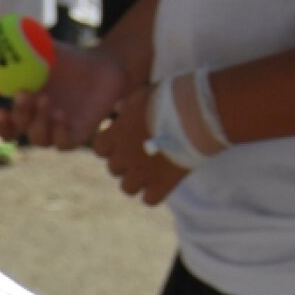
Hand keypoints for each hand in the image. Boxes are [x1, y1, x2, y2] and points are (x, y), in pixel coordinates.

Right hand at [0, 42, 128, 150]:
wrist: (105, 65)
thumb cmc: (72, 59)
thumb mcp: (45, 49)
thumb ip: (23, 47)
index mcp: (27, 108)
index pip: (7, 126)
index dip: (1, 123)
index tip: (0, 109)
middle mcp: (40, 123)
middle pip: (20, 130)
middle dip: (19, 113)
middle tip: (23, 93)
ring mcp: (58, 130)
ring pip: (40, 139)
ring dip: (38, 122)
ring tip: (46, 98)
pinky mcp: (79, 134)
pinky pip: (63, 143)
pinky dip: (58, 132)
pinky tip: (60, 114)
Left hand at [92, 85, 188, 204]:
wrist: (194, 114)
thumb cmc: (170, 98)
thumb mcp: (144, 95)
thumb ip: (128, 105)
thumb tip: (118, 109)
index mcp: (116, 134)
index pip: (101, 148)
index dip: (111, 147)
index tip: (124, 142)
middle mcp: (124, 156)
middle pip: (113, 169)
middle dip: (125, 164)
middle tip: (142, 155)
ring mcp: (141, 173)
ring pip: (127, 188)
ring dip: (136, 182)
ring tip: (152, 172)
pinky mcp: (161, 185)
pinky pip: (149, 200)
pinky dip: (155, 194)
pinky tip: (164, 183)